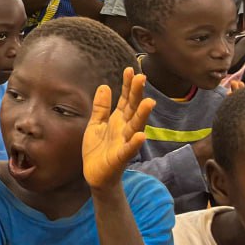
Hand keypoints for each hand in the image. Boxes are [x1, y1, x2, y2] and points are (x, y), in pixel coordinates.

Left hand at [82, 67, 153, 188]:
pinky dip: (135, 143)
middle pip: (132, 109)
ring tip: (149, 102)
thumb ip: (101, 107)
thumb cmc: (98, 149)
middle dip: (137, 94)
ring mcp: (124, 142)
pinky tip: (140, 136)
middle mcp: (124, 129)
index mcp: (118, 120)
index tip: (130, 70)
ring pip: (135, 127)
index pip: (125, 99)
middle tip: (141, 77)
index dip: (127, 85)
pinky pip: (129, 149)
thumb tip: (105, 86)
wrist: (95, 174)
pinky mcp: (120, 157)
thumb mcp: (96, 124)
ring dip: (142, 115)